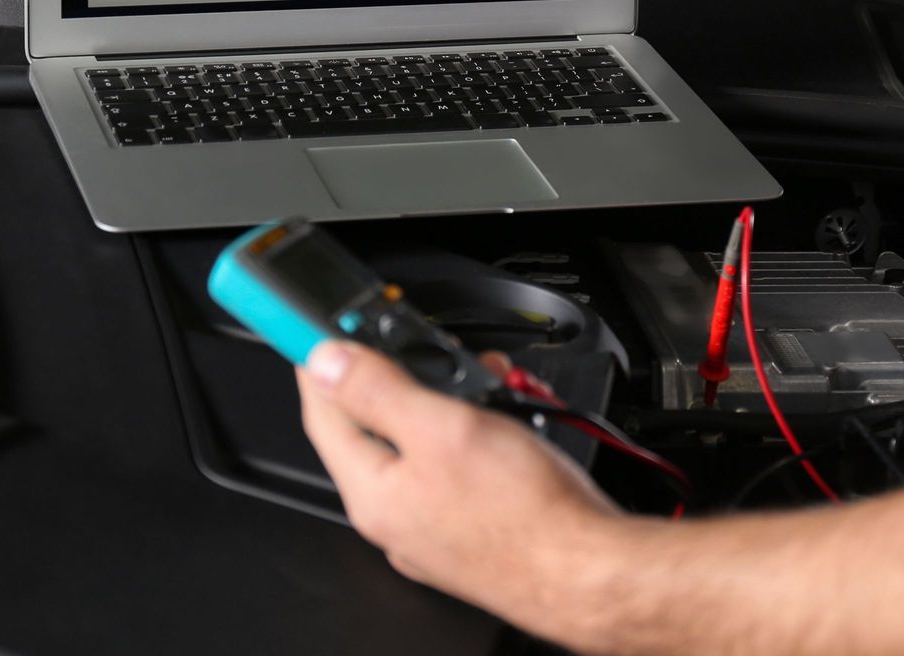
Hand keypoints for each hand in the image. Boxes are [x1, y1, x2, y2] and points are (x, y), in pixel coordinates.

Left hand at [296, 342, 628, 642]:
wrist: (589, 573)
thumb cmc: (525, 515)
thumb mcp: (443, 428)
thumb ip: (379, 391)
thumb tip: (326, 362)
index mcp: (373, 494)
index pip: (324, 415)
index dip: (318, 364)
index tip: (314, 331)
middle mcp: (396, 517)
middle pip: (374, 429)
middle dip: (399, 376)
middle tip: (413, 343)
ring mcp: (432, 529)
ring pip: (421, 447)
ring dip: (445, 402)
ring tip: (480, 378)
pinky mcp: (470, 532)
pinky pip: (453, 470)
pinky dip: (470, 434)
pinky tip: (501, 422)